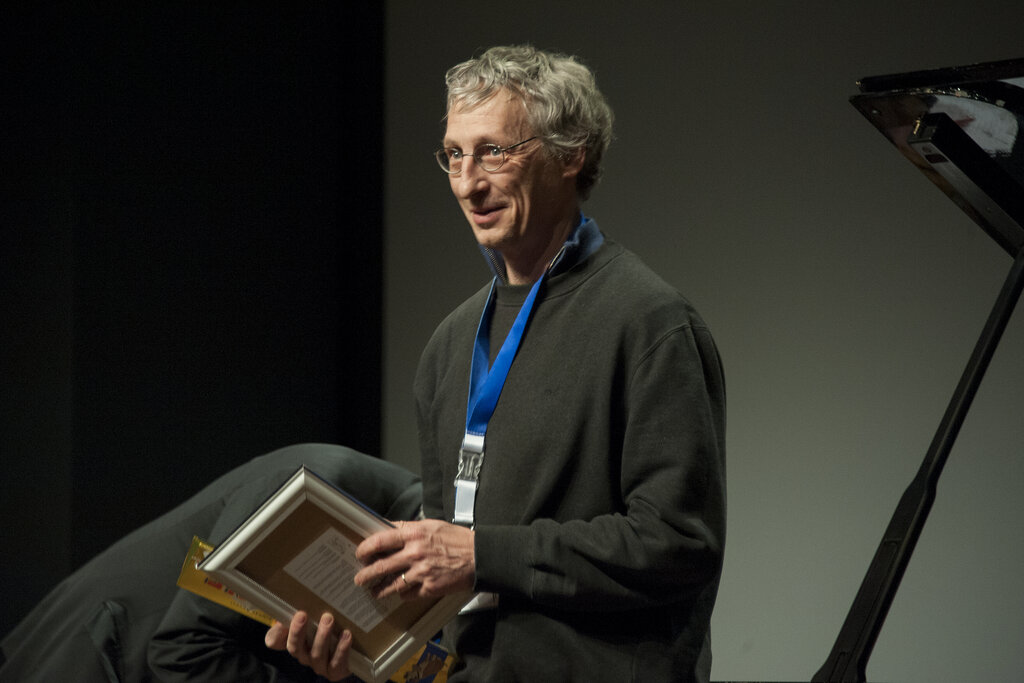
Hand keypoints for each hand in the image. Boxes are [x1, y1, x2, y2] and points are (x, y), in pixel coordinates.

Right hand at [265, 611, 351, 680]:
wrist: (353, 642)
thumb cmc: (327, 625)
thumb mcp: (311, 615)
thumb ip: (296, 612)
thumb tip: (286, 613)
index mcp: (295, 641)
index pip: (275, 641)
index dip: (276, 633)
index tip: (284, 617)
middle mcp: (304, 656)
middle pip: (296, 648)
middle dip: (298, 632)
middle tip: (303, 614)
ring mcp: (320, 666)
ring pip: (316, 656)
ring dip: (322, 637)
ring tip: (328, 619)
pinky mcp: (336, 672)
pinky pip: (336, 665)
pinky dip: (341, 650)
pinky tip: (346, 635)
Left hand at [354, 519, 475, 599]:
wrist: (479, 556)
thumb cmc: (457, 539)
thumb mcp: (432, 526)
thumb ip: (409, 529)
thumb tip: (389, 530)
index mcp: (414, 534)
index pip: (380, 541)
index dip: (365, 548)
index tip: (360, 554)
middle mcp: (414, 553)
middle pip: (381, 566)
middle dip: (365, 575)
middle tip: (359, 578)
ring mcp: (421, 572)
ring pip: (391, 585)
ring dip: (380, 590)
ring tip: (375, 591)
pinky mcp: (429, 588)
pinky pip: (408, 594)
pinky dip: (402, 594)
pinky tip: (401, 593)